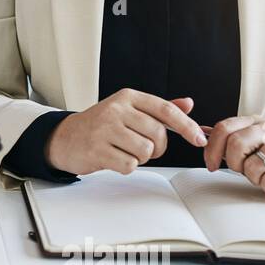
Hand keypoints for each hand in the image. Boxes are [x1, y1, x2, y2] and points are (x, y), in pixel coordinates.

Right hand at [45, 89, 207, 175]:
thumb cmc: (100, 124)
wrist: (65, 137)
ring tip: (123, 150)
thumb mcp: (128, 110)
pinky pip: (129, 165)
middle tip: (140, 146)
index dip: (186, 126)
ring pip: (145, 152)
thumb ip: (159, 109)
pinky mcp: (97, 149)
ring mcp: (104, 129)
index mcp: (127, 97)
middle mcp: (116, 110)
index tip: (198, 139)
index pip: (165, 110)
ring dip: (139, 158)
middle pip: (157, 135)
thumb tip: (188, 104)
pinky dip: (126, 166)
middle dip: (156, 147)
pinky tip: (113, 158)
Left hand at [203, 117, 264, 201]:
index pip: (223, 128)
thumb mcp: (250, 146)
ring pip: (252, 167)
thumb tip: (200, 133)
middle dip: (235, 165)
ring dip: (254, 179)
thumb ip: (227, 140)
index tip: (212, 165)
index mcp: (254, 121)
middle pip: (235, 144)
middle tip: (245, 171)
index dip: (212, 149)